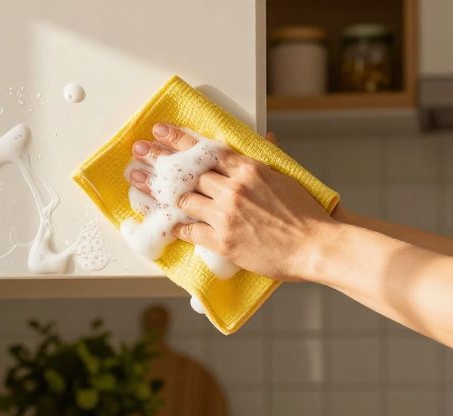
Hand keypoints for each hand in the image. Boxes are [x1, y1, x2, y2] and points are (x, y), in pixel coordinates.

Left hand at [129, 123, 342, 281]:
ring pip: (184, 200)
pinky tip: (166, 224)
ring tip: (140, 185)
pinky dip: (177, 227)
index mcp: (248, 169)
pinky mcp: (222, 240)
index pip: (205, 149)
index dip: (178, 139)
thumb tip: (265, 137)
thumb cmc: (305, 213)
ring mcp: (225, 214)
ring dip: (160, 194)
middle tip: (138, 154)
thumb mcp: (287, 176)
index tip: (159, 132)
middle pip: (188, 173)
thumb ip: (270, 156)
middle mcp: (233, 187)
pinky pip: (189, 231)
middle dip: (159, 162)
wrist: (314, 245)